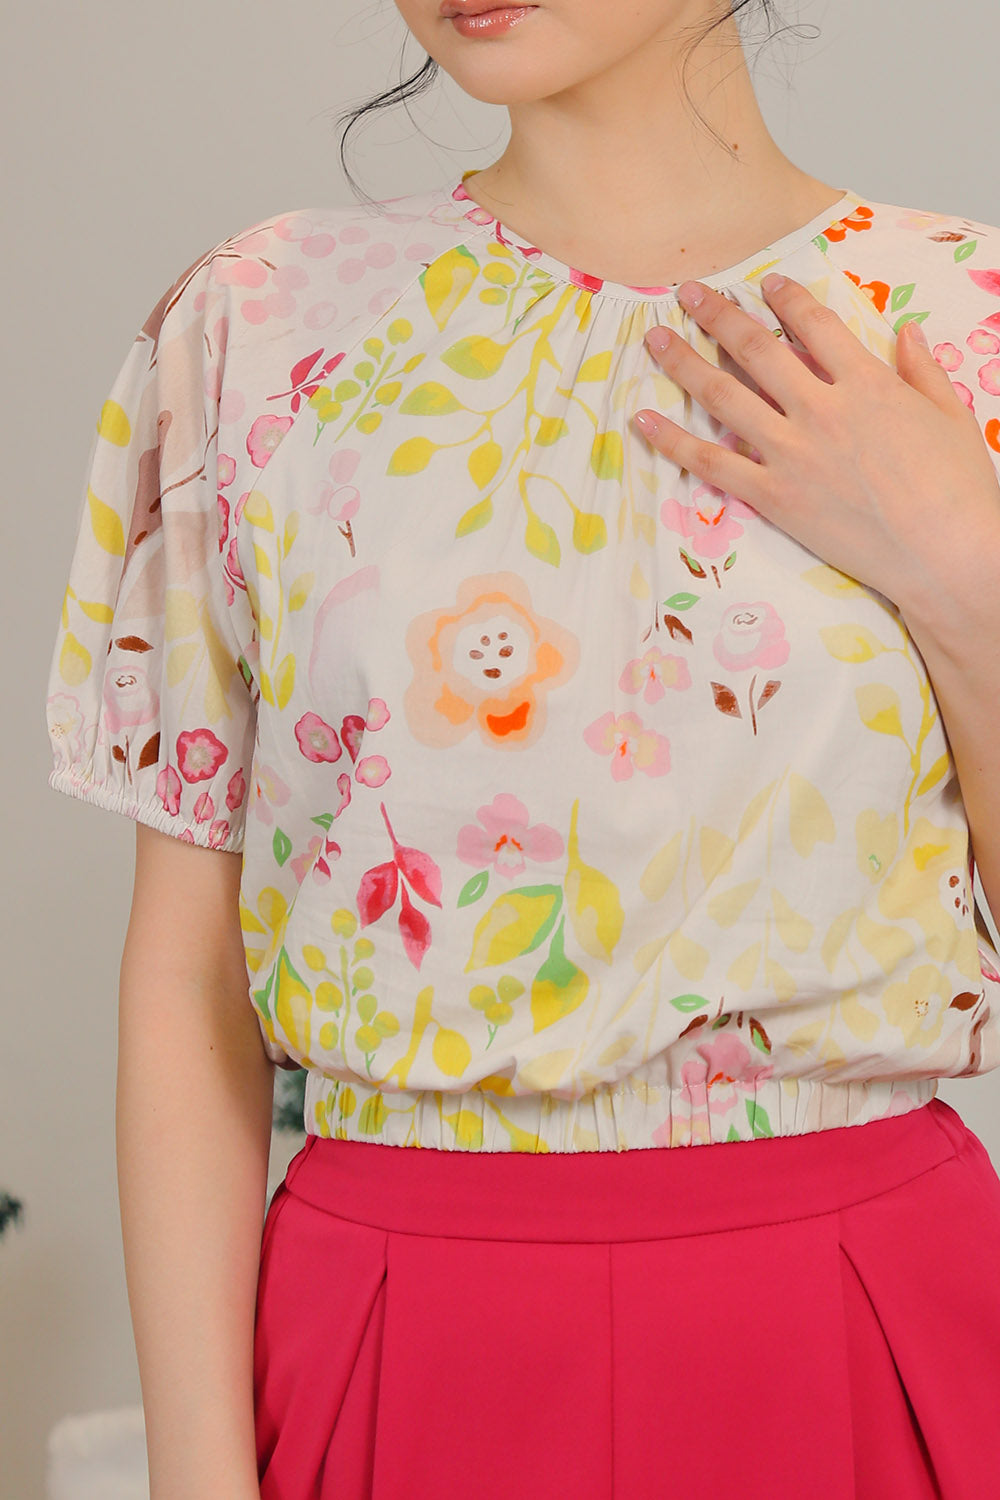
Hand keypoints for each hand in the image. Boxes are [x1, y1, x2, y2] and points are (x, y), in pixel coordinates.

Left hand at [631, 274, 999, 629]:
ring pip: (723, 396)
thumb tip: (906, 332)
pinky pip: (711, 463)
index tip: (764, 283)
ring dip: (684, 362)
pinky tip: (643, 420)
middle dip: (717, 315)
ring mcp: (792, 454)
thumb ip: (922, 371)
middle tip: (688, 292)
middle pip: (755, 349)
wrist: (944, 555)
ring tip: (656, 338)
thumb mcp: (951, 416)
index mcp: (867, 384)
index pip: (815, 325)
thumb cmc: (958, 490)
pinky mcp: (773, 497)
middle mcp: (820, 410)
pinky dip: (673, 440)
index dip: (786, 298)